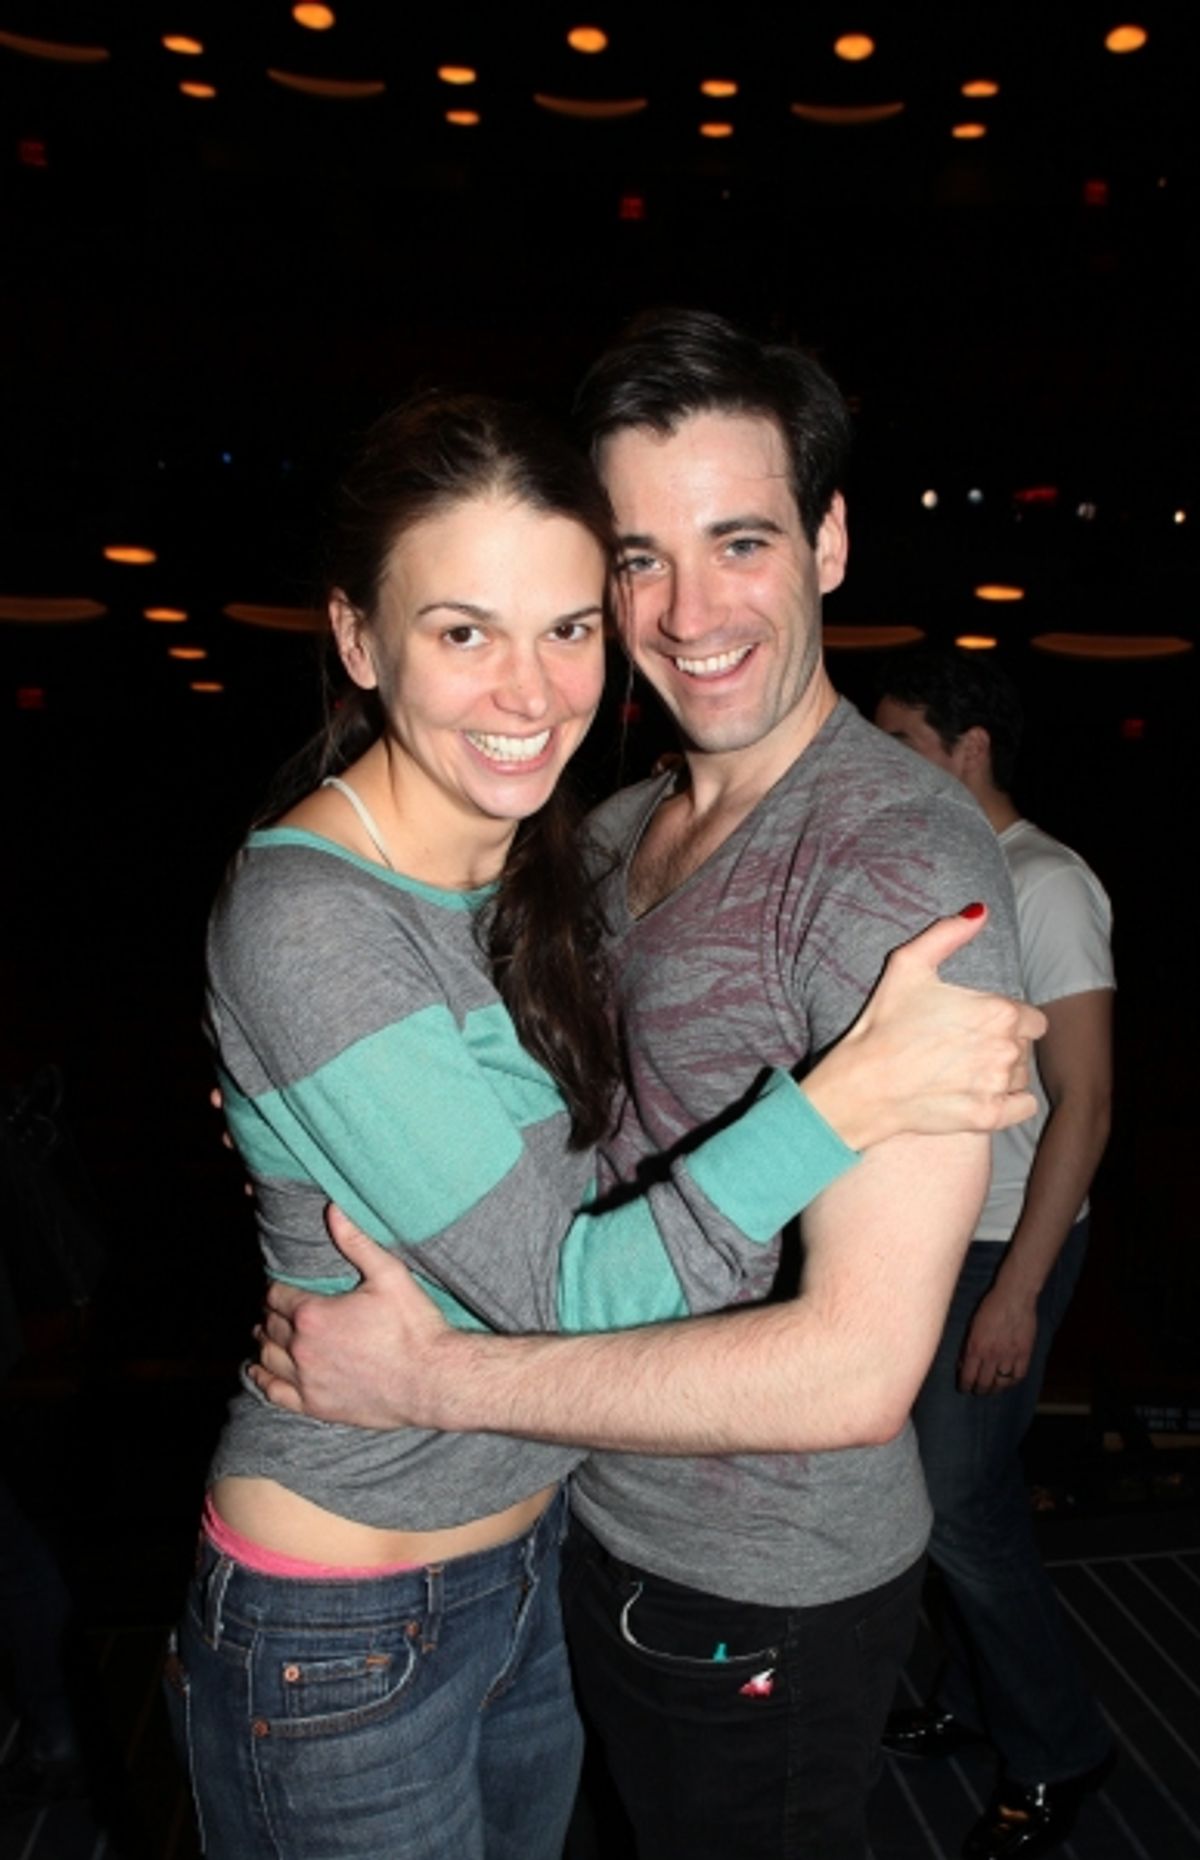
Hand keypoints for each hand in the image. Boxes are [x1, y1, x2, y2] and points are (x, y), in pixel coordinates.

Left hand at [248, 1207, 454, 1427]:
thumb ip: (356, 1242)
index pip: (277, 1297)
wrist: (433, 1381)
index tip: (285, 1288)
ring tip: (267, 1334)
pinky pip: (274, 1393)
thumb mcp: (389, 1275)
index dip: (278, 1290)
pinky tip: (259, 1371)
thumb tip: (333, 1208)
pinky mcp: (316, 1406)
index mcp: (314, 1315)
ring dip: (265, 1343)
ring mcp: (307, 1381)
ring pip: (267, 1358)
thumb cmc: (415, 1327)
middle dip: (272, 1315)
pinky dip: (262, 1378)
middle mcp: (303, 1349)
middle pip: (270, 1326)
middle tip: (279, 1309)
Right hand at [801, 907, 1046, 1151]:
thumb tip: (980, 910)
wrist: (861, 1084)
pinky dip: (1009, 1103)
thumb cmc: (883, 1023)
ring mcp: (997, 1086)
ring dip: (1003, 1074)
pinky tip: (980, 1094)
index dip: (1008, 1020)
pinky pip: (1022, 1107)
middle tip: (965, 1048)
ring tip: (965, 1071)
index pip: (1032, 1019)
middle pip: (1026, 1048)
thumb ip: (948, 934)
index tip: (979, 1024)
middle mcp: (1006, 1050)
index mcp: (998, 1012)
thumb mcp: (908, 965)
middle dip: (1003, 1046)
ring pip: (1021, 1077)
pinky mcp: (987, 1117)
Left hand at [958, 1285, 1036, 1393]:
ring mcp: (1009, 1356)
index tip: (964, 1388)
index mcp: (975, 1348)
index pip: (968, 1377)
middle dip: (979, 1390)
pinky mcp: (1024, 1354)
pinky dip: (1012, 1382)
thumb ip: (967, 1347)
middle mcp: (991, 1356)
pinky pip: (1018, 1376)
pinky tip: (1008, 1381)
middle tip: (978, 1391)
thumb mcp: (971, 1326)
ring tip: (992, 1389)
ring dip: (995, 1389)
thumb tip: (962, 1365)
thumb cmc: (989, 1307)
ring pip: (1001, 1384)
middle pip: (984, 1384)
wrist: (1014, 1297)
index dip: (965, 1386)